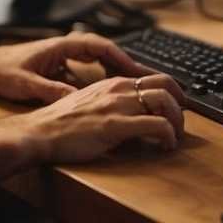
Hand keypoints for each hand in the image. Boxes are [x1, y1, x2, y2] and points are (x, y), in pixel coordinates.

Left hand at [0, 32, 155, 103]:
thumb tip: (74, 99)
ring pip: (100, 58)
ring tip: (139, 84)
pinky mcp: (62, 65)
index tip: (136, 71)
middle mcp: (66, 47)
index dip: (120, 58)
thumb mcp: (24, 84)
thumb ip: (48, 90)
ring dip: (118, 69)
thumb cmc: (0, 70)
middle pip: (105, 51)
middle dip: (127, 64)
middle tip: (148, 79)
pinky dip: (105, 75)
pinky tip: (114, 88)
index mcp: (60, 46)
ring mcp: (65, 55)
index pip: (99, 46)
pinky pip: (91, 67)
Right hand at [12, 74, 185, 163]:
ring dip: (178, 119)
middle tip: (182, 119)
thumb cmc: (59, 123)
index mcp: (112, 84)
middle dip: (182, 101)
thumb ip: (110, 103)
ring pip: (166, 101)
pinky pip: (157, 125)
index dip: (171, 91)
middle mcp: (118, 89)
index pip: (153, 77)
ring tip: (176, 135)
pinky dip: (169, 135)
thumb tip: (129, 115)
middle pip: (166, 83)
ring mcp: (118, 106)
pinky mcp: (117, 125)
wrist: (40, 132)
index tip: (176, 105)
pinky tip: (166, 145)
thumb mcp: (89, 103)